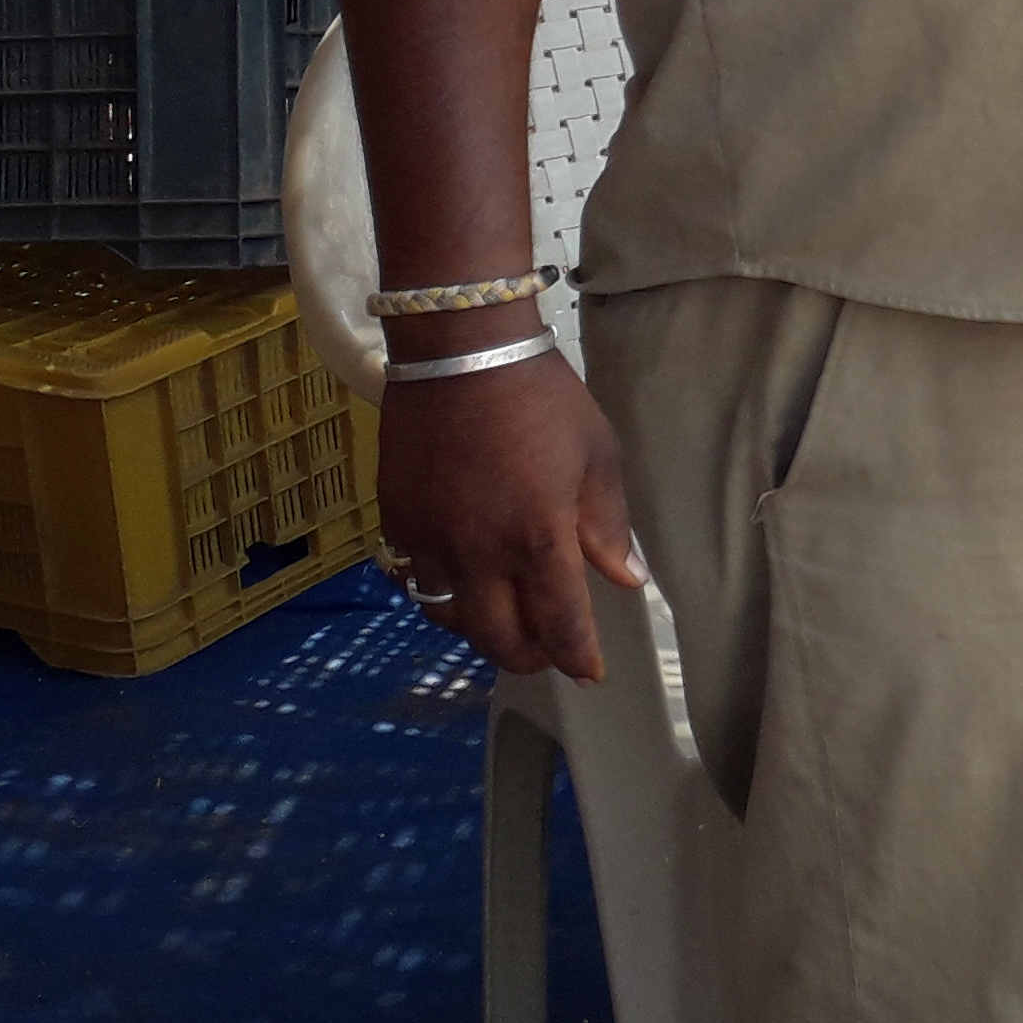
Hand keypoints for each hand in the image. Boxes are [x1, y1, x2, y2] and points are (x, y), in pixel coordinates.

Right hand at [373, 349, 638, 679]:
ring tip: (507, 613)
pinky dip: (444, 588)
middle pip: (497, 641)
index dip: (577, 658)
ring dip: (482, 627)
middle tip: (548, 649)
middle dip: (528, 656)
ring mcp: (429, 541)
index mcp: (536, 540)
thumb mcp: (595, 456)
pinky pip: (418, 578)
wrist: (459, 350)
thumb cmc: (541, 398)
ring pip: (451, 618)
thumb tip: (625, 577)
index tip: (589, 671)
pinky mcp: (396, 521)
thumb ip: (607, 525)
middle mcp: (477, 555)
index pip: (560, 626)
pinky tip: (464, 573)